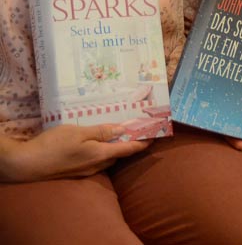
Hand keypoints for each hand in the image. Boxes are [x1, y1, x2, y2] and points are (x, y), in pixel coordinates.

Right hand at [0, 124, 149, 182]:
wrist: (25, 166)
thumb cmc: (52, 146)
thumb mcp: (78, 132)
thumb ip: (102, 131)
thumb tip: (123, 130)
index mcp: (101, 155)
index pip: (130, 149)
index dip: (144, 142)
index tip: (156, 135)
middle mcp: (96, 166)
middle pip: (119, 155)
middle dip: (129, 144)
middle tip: (136, 129)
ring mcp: (85, 171)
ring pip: (106, 159)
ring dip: (114, 148)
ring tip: (116, 133)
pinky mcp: (75, 172)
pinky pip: (94, 161)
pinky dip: (100, 152)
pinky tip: (94, 143)